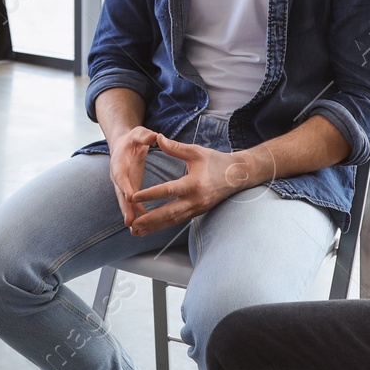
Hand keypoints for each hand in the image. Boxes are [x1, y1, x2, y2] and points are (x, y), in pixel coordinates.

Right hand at [107, 126, 157, 227]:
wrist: (124, 145)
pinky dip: (137, 215)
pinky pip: (132, 205)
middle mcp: (118, 177)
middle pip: (120, 194)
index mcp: (119, 163)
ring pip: (125, 203)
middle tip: (129, 221)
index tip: (129, 196)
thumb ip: (145, 135)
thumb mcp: (139, 133)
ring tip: (136, 231)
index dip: (124, 186)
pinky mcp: (130, 190)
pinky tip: (144, 228)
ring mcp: (123, 185)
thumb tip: (154, 136)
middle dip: (125, 208)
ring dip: (130, 216)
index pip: (120, 175)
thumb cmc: (133, 139)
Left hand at [125, 135, 252, 236]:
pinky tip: (150, 229)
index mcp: (194, 184)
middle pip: (169, 213)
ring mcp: (197, 209)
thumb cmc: (216, 161)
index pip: (168, 191)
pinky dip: (163, 226)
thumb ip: (175, 147)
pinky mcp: (197, 213)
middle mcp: (195, 200)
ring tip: (136, 231)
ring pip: (172, 221)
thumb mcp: (196, 151)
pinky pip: (177, 221)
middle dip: (149, 220)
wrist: (238, 176)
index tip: (133, 198)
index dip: (150, 195)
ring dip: (154, 227)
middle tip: (132, 224)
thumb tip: (157, 137)